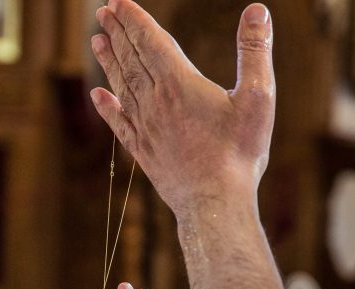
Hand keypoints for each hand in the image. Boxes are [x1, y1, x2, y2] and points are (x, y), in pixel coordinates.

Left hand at [90, 0, 274, 216]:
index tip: (118, 1)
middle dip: (118, 33)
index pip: (151, 41)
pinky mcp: (144, 152)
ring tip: (97, 41)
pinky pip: (120, 123)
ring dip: (110, 62)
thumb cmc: (239, 153)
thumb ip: (255, 52)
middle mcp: (155, 102)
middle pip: (132, 59)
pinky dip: (108, 107)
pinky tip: (98, 96)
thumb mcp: (257, 97)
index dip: (134, 19)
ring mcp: (146, 128)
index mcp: (179, 84)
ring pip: (122, 86)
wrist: (213, 204)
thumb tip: (257, 10)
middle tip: (103, 12)